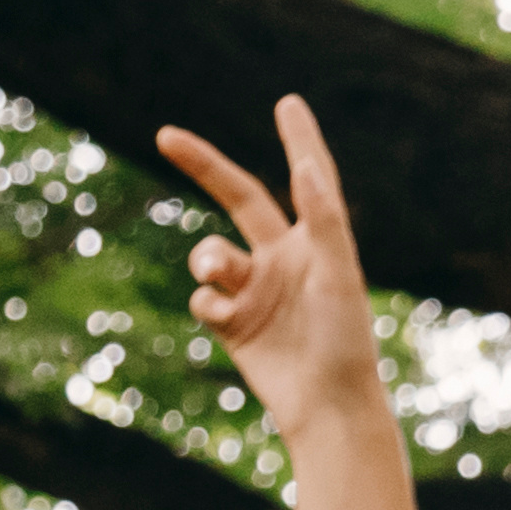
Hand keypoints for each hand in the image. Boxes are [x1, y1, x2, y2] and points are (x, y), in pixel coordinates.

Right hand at [154, 96, 386, 431]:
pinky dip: (210, 302)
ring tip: (224, 278)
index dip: (299, 140)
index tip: (288, 103)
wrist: (326, 406)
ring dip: (208, 259)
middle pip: (237, 196)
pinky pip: (202, 296)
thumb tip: (308, 167)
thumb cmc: (345, 340)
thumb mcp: (338, 276)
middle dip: (202, 166)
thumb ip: (325, 221)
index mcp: (319, 242)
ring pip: (209, 253)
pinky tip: (232, 322)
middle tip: (165, 135)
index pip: (308, 178)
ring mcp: (256, 288)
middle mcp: (286, 258)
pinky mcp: (232, 320)